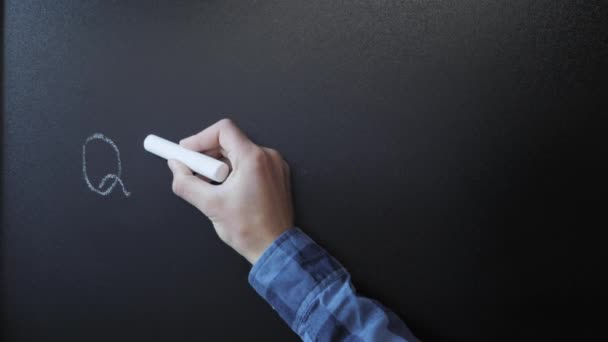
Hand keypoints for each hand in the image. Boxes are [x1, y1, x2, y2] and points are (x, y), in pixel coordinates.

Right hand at [167, 119, 293, 263]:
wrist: (274, 249)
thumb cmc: (249, 230)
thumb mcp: (210, 205)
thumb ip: (186, 182)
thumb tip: (175, 167)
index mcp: (254, 158)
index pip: (223, 130)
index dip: (200, 138)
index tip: (185, 152)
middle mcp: (268, 157)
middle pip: (229, 141)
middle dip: (207, 154)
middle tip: (191, 171)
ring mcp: (275, 166)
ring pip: (238, 154)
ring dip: (219, 165)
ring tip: (210, 186)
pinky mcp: (276, 176)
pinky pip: (250, 164)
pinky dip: (234, 171)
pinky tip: (226, 191)